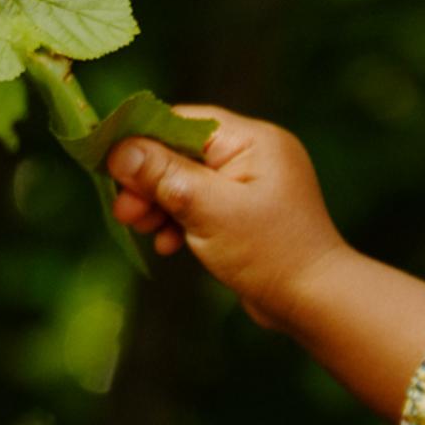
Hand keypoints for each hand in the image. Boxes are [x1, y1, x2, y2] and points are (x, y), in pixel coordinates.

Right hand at [108, 108, 424, 422]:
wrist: (315, 301)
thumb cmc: (269, 251)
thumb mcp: (208, 209)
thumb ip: (164, 176)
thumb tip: (119, 149)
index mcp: (252, 140)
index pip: (183, 123)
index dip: (141, 141)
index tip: (109, 165)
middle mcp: (255, 155)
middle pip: (182, 154)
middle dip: (148, 182)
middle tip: (122, 210)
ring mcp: (252, 185)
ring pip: (189, 183)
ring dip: (160, 204)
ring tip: (139, 227)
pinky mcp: (247, 214)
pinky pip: (203, 206)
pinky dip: (181, 222)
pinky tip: (168, 245)